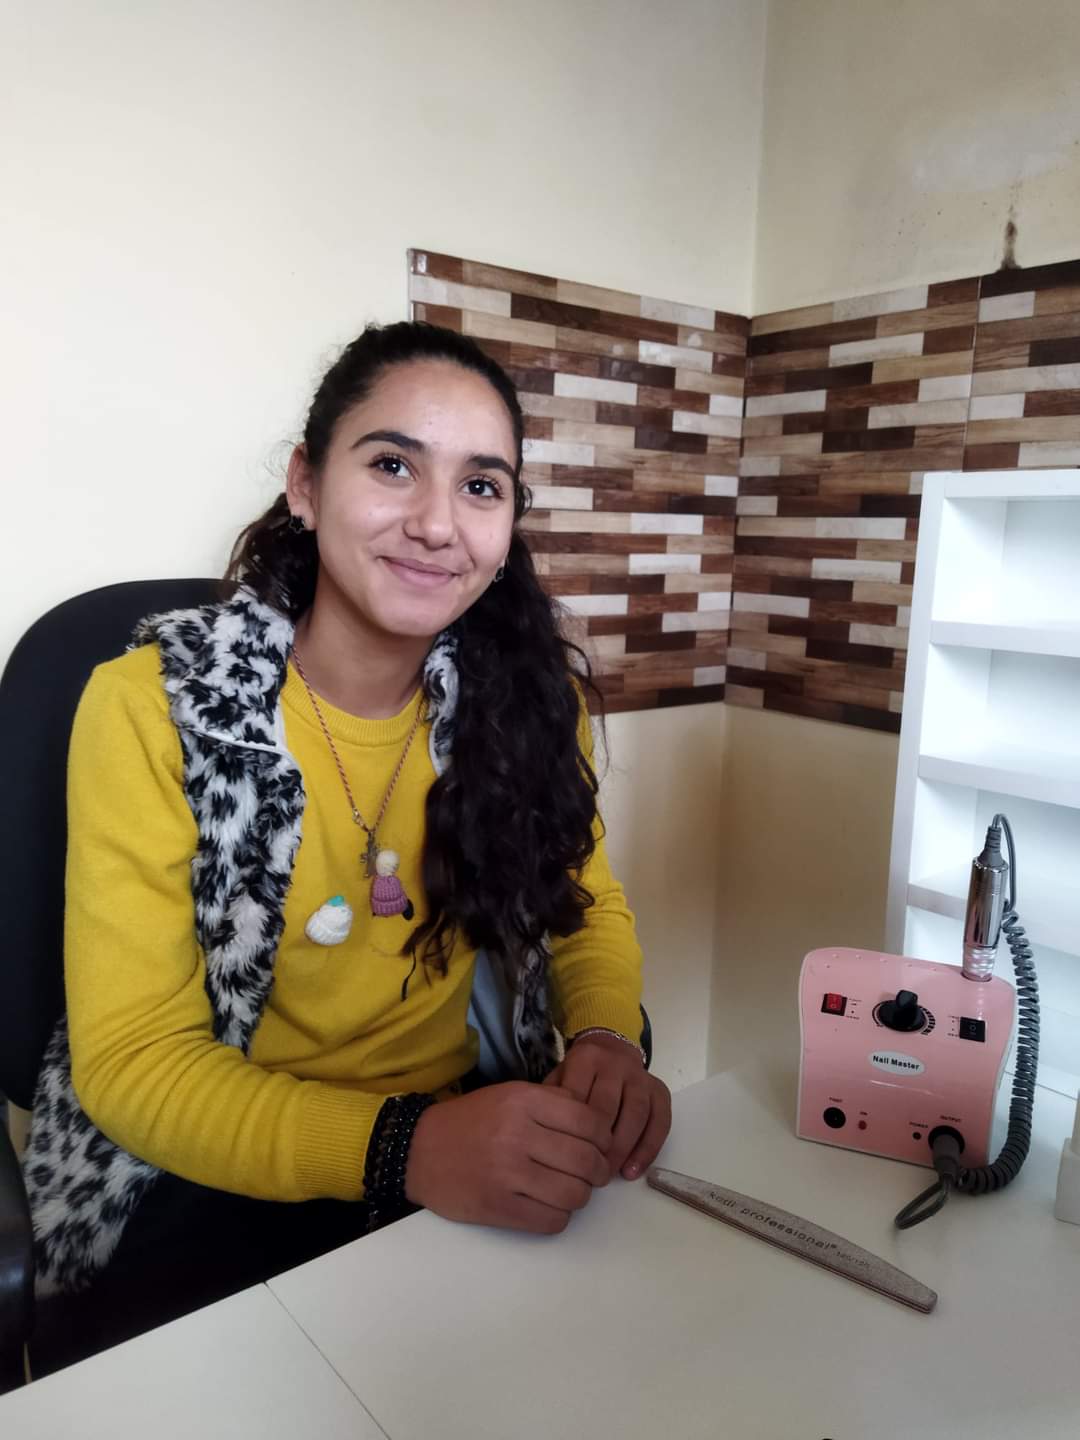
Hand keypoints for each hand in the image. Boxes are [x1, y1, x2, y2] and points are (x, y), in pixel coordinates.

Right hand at [404, 1081, 611, 1234]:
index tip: (600, 1145)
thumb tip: (595, 1122)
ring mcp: (508, 1174)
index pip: (589, 1121)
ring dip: (580, 1196)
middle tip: (593, 1173)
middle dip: (598, 1171)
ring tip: (570, 1190)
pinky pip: (551, 1220)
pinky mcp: (499, 1207)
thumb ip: (551, 1102)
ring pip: (574, 1194)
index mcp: (523, 1101)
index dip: (604, 1137)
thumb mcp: (510, 1094)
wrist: (418, 1151)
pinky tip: (549, 1206)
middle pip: (586, 1160)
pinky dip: (559, 1216)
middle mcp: (518, 1135)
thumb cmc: (471, 1121)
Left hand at [543, 1033, 670, 1180]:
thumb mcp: (558, 1080)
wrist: (611, 1051)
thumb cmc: (578, 1077)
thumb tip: (547, 1141)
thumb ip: (551, 1104)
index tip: (564, 1157)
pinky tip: (632, 1171)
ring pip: (636, 1114)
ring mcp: (641, 1077)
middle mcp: (616, 1063)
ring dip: (623, 1149)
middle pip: (608, 1107)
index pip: (579, 1097)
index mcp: (586, 1058)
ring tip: (608, 1174)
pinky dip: (648, 1150)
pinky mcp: (660, 1091)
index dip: (572, 1130)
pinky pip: (660, 1122)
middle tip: (587, 1171)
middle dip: (598, 1144)